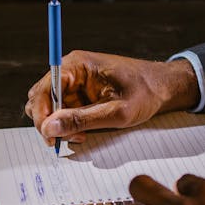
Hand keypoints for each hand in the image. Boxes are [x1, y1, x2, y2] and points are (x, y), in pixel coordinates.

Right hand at [24, 51, 197, 145]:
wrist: (163, 87)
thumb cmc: (145, 93)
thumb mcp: (116, 112)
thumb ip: (82, 120)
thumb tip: (49, 128)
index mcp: (77, 65)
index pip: (44, 88)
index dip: (42, 114)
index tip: (49, 136)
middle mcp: (71, 70)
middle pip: (41, 97)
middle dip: (49, 122)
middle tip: (67, 139)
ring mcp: (74, 82)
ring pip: (50, 107)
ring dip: (59, 125)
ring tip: (79, 136)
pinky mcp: (79, 93)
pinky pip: (63, 111)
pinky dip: (68, 125)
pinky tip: (84, 132)